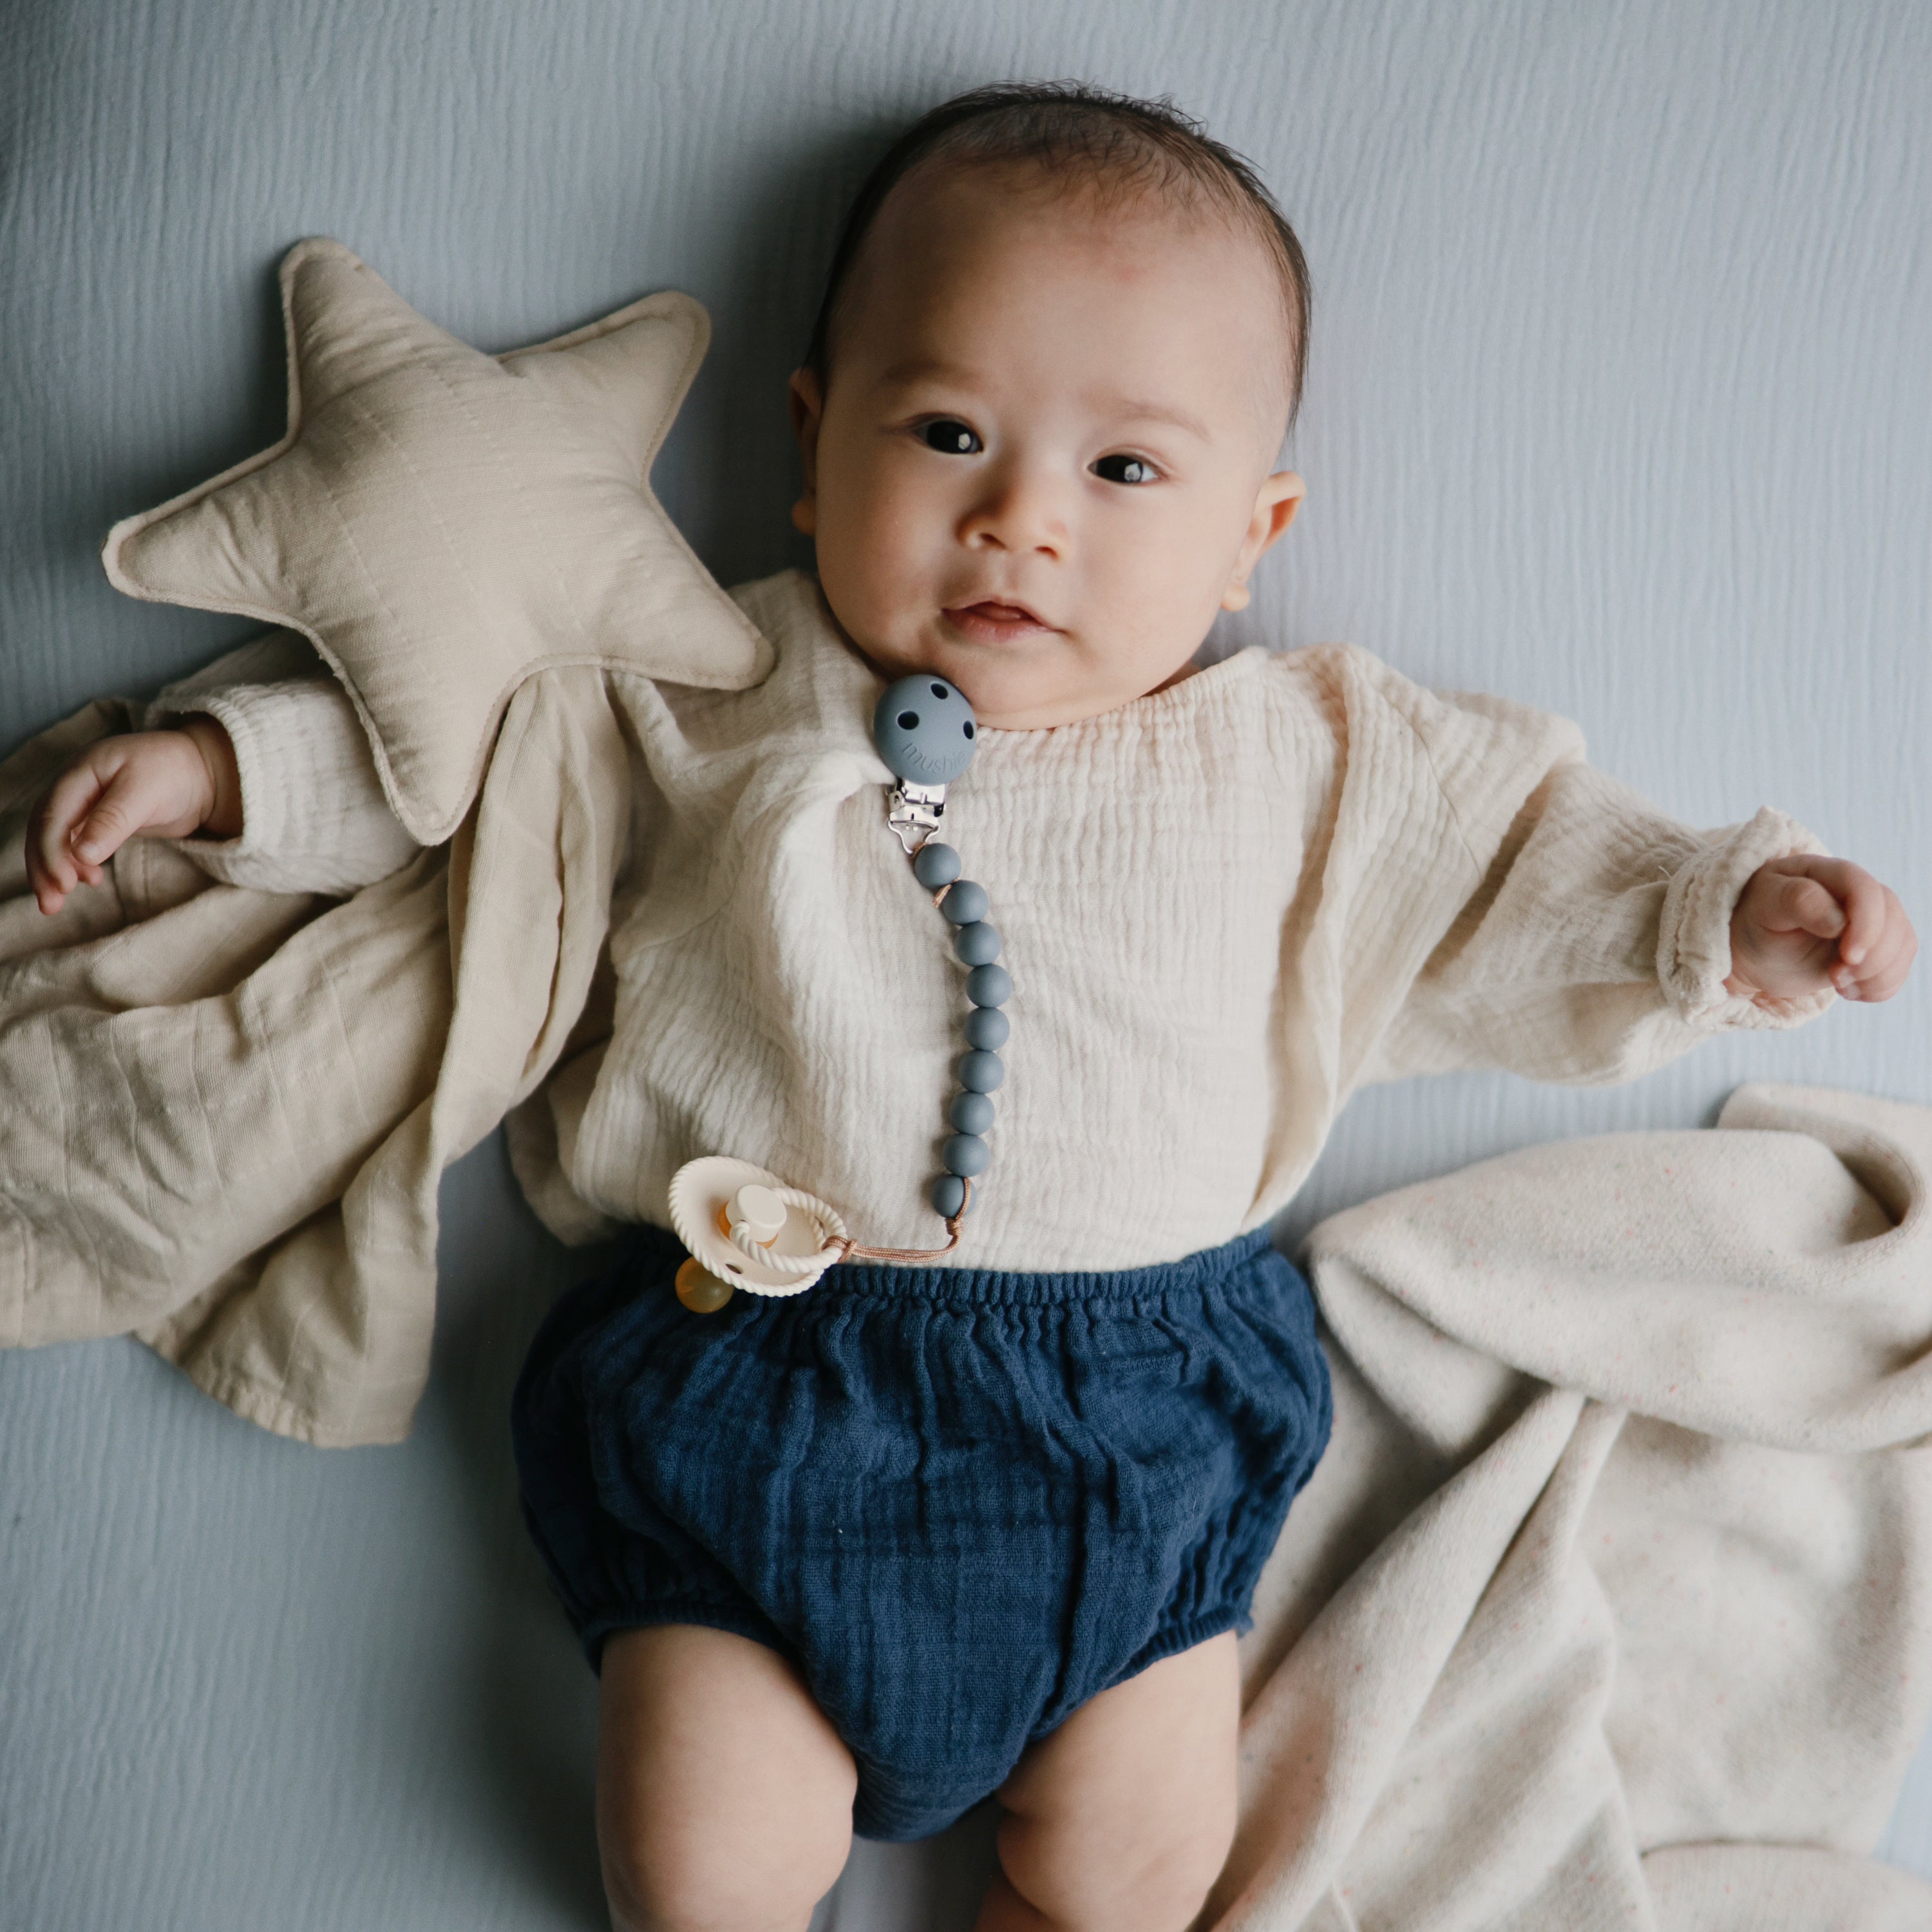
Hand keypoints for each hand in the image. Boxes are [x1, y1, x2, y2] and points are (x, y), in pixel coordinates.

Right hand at [26, 718, 240, 915]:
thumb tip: (82, 853)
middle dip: (44, 867)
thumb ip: (113, 820)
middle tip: (50, 904)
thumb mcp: (146, 792)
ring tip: (60, 901)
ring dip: (55, 869)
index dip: (51, 852)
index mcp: (80, 772)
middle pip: (45, 829)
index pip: (51, 816)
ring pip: (57, 839)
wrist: (201, 772)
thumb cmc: (174, 772)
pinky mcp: (97, 819)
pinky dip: (76, 863)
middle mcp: (74, 787)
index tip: (62, 884)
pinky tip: (89, 879)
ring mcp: (84, 803)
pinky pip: (76, 843)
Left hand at [1725, 854, 1916, 1004]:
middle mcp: (1858, 894)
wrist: (1754, 951)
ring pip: (1903, 945)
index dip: (1866, 925)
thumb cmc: (1756, 921)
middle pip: (1892, 920)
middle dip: (1872, 957)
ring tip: (1837, 982)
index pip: (1866, 889)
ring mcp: (1872, 921)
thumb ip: (1797, 901)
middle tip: (1835, 976)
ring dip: (1876, 975)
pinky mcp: (1876, 948)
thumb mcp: (1764, 906)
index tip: (1848, 958)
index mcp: (1828, 873)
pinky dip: (1879, 987)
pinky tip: (1847, 989)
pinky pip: (1898, 969)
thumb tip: (1839, 920)